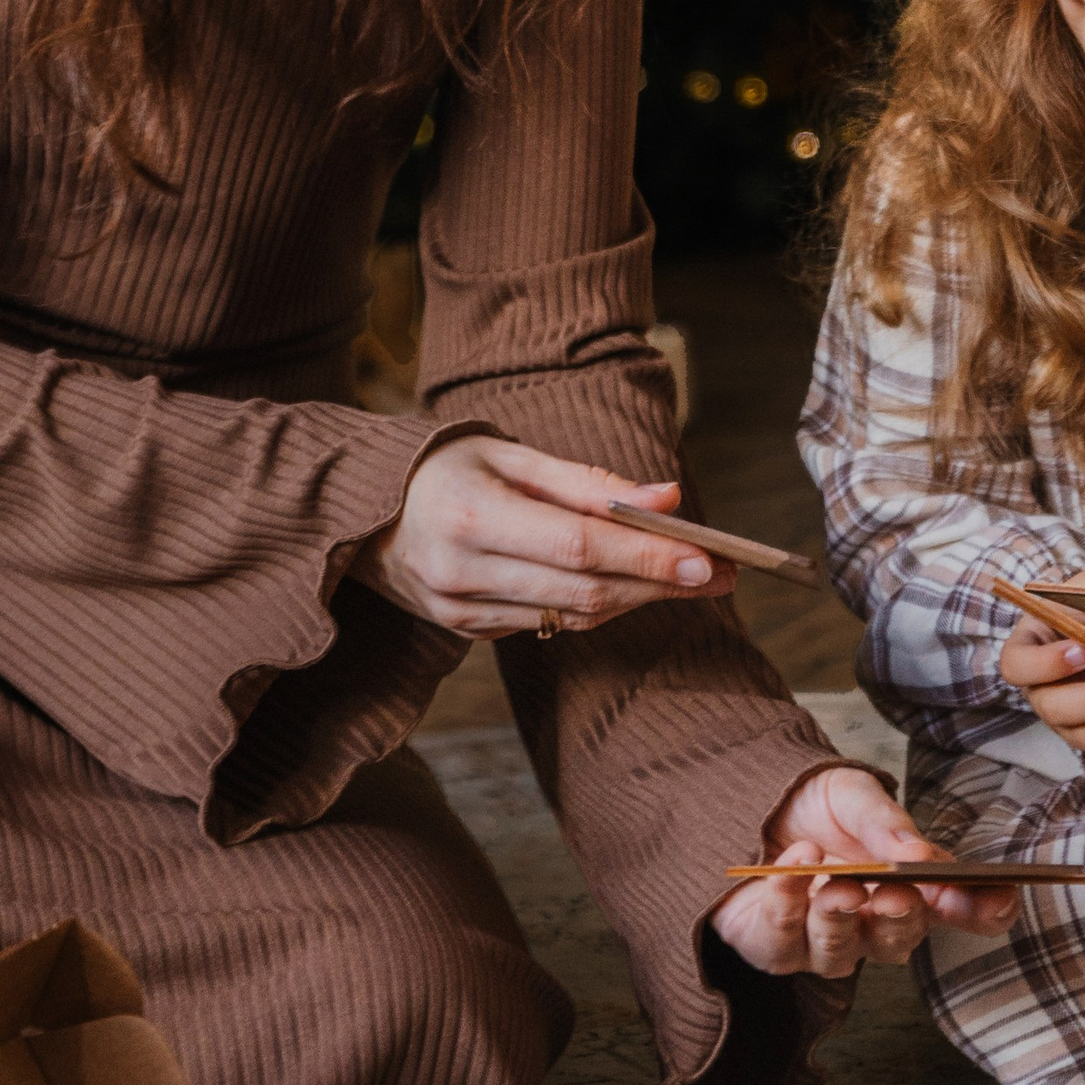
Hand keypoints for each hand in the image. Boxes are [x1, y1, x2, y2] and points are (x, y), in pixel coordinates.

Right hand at [351, 438, 732, 640]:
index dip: (647, 558)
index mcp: (470, 515)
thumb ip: (588, 482)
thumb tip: (666, 501)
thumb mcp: (509, 454)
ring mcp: (459, 611)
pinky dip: (593, 608)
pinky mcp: (463, 631)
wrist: (360, 510)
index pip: (579, 547)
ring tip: (690, 580)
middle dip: (659, 585)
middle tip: (723, 574)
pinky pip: (545, 625)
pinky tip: (626, 588)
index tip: (709, 560)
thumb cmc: (444, 466)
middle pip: (584, 592)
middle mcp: (462, 572)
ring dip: (636, 601)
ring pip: (571, 617)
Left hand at [707, 766, 1020, 977]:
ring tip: (839, 883)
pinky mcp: (774, 948)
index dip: (981, 911)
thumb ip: (884, 823)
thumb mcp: (851, 795)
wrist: (739, 800)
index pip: (952, 909)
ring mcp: (821, 942)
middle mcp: (868, 923)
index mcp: (903, 885)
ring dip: (841, 919)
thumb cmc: (808, 804)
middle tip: (897, 893)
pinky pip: (784, 941)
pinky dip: (788, 903)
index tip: (1000, 900)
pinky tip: (789, 867)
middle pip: (898, 940)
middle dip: (901, 918)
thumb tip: (919, 853)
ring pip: (842, 954)